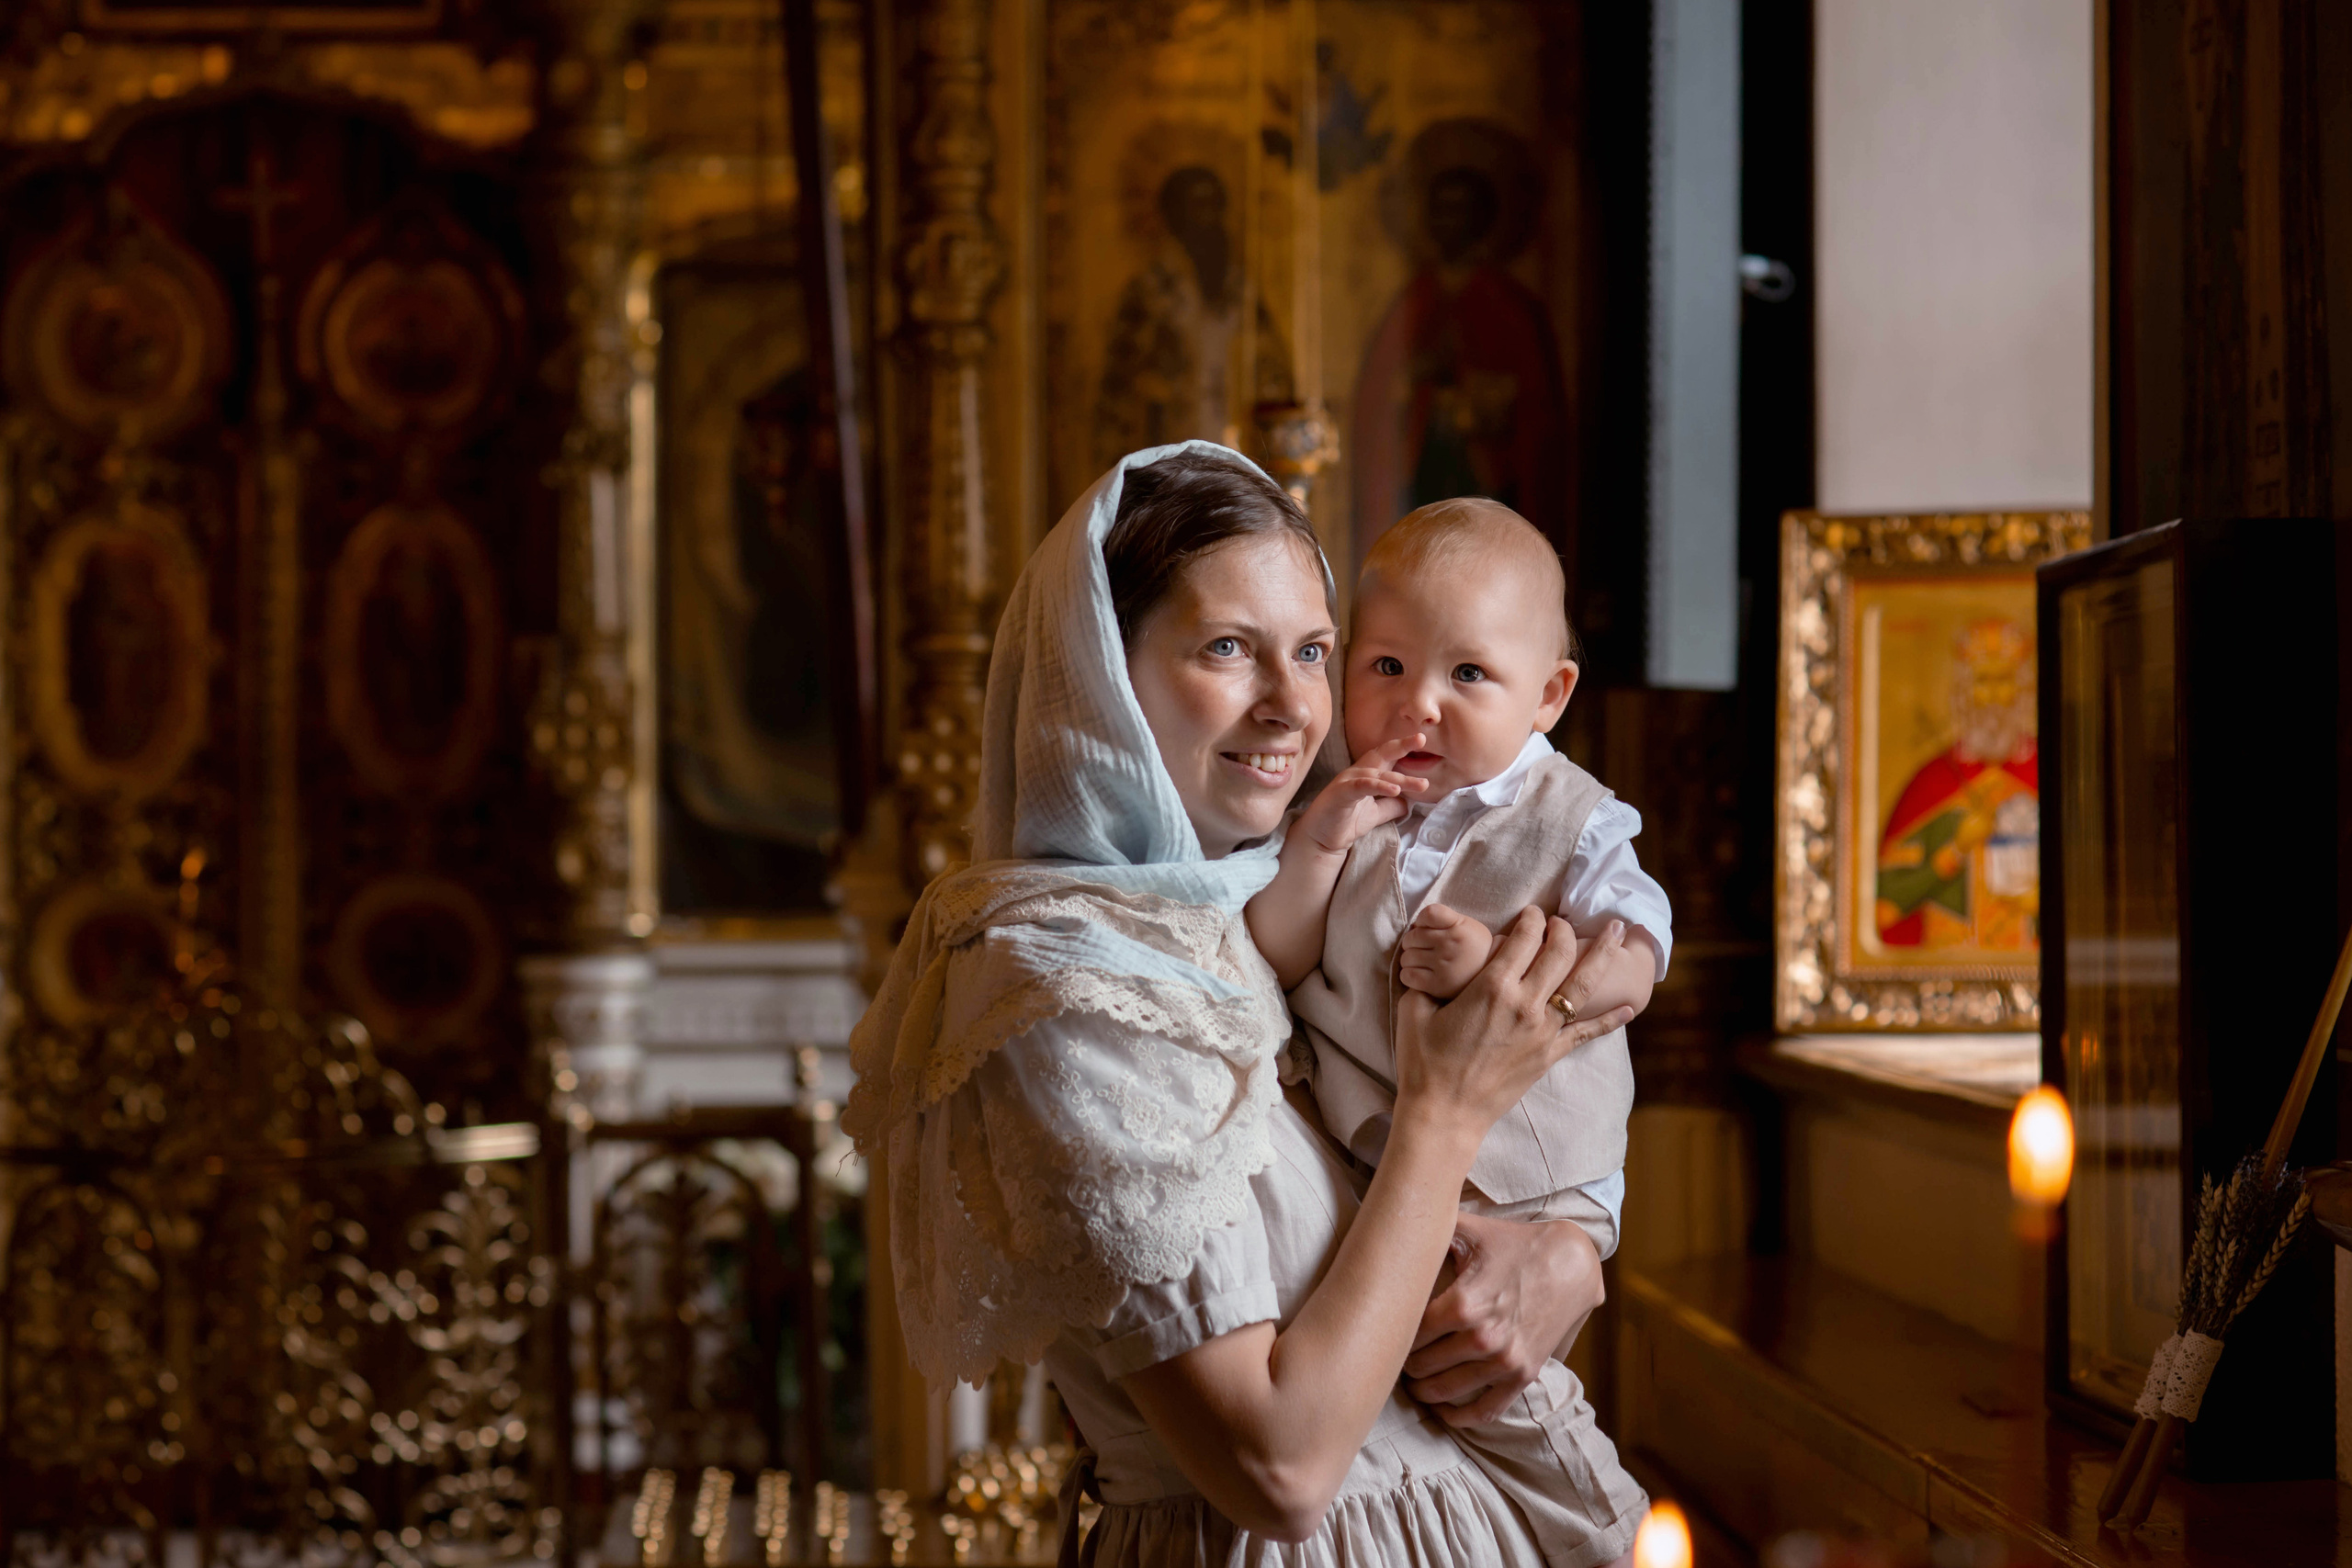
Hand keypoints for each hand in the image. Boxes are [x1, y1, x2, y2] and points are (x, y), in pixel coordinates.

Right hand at [1293, 734, 1430, 856]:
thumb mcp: (1375, 813)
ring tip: (1422, 784)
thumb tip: (1410, 802)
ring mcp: (1347, 782)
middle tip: (1422, 738)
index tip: (1422, 739)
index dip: (1402, 746)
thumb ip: (1391, 805)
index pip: (1386, 756)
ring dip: (1400, 779)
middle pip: (1381, 754)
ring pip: (1377, 775)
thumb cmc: (1345, 822)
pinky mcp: (1341, 794)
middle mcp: (1356, 773)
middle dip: (1401, 746)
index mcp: (1365, 774)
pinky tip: (1394, 790)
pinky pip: (1362, 787)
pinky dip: (1379, 786)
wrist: (1320, 840)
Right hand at [1392, 908, 1637, 1143]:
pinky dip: (1611, 1019)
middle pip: (1559, 952)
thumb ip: (1430, 980)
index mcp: (1492, 987)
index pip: (1524, 937)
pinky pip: (1588, 1032)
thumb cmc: (1423, 1062)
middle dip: (1564, 929)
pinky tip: (1630, 1007)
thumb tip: (1434, 962)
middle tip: (1562, 921)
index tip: (1531, 913)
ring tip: (1619, 931)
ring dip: (1604, 953)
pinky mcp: (1550, 1055)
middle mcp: (1525, 1004)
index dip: (1531, 919)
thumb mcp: (1415, 1010)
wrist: (1444, 1113)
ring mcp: (1543, 1031)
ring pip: (1583, 984)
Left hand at [1398, 904, 1499, 998]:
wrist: (1490, 977)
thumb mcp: (1467, 925)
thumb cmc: (1473, 948)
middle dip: (1412, 942)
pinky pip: (1407, 976)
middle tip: (1421, 948)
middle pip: (1412, 937)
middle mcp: (1451, 944)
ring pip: (1407, 957)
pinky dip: (1408, 975)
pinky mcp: (1437, 985)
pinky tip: (1418, 974)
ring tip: (1420, 962)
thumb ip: (1444, 919)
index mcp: (1459, 927)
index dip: (1421, 920)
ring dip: (1409, 959)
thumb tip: (1414, 925)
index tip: (1425, 928)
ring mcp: (1443, 966)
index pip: (1428, 914)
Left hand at [1406, 1215, 1605, 1424]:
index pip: (1409, 1334)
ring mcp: (1505, 1360)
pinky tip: (1443, 1413)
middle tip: (1395, 1358)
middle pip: (1422, 1366)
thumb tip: (1393, 1219)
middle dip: (1405, 1363)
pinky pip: (1486, 1410)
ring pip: (1447, 1391)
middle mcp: (1483, 1337)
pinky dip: (1460, 1418)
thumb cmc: (1513, 1242)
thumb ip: (1429, 1226)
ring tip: (1413, 1383)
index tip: (1386, 1332)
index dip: (1393, 1334)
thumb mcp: (1470, 1228)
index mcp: (1463, 1303)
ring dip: (1424, 1391)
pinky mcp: (1524, 1375)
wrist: (1571, 1262)